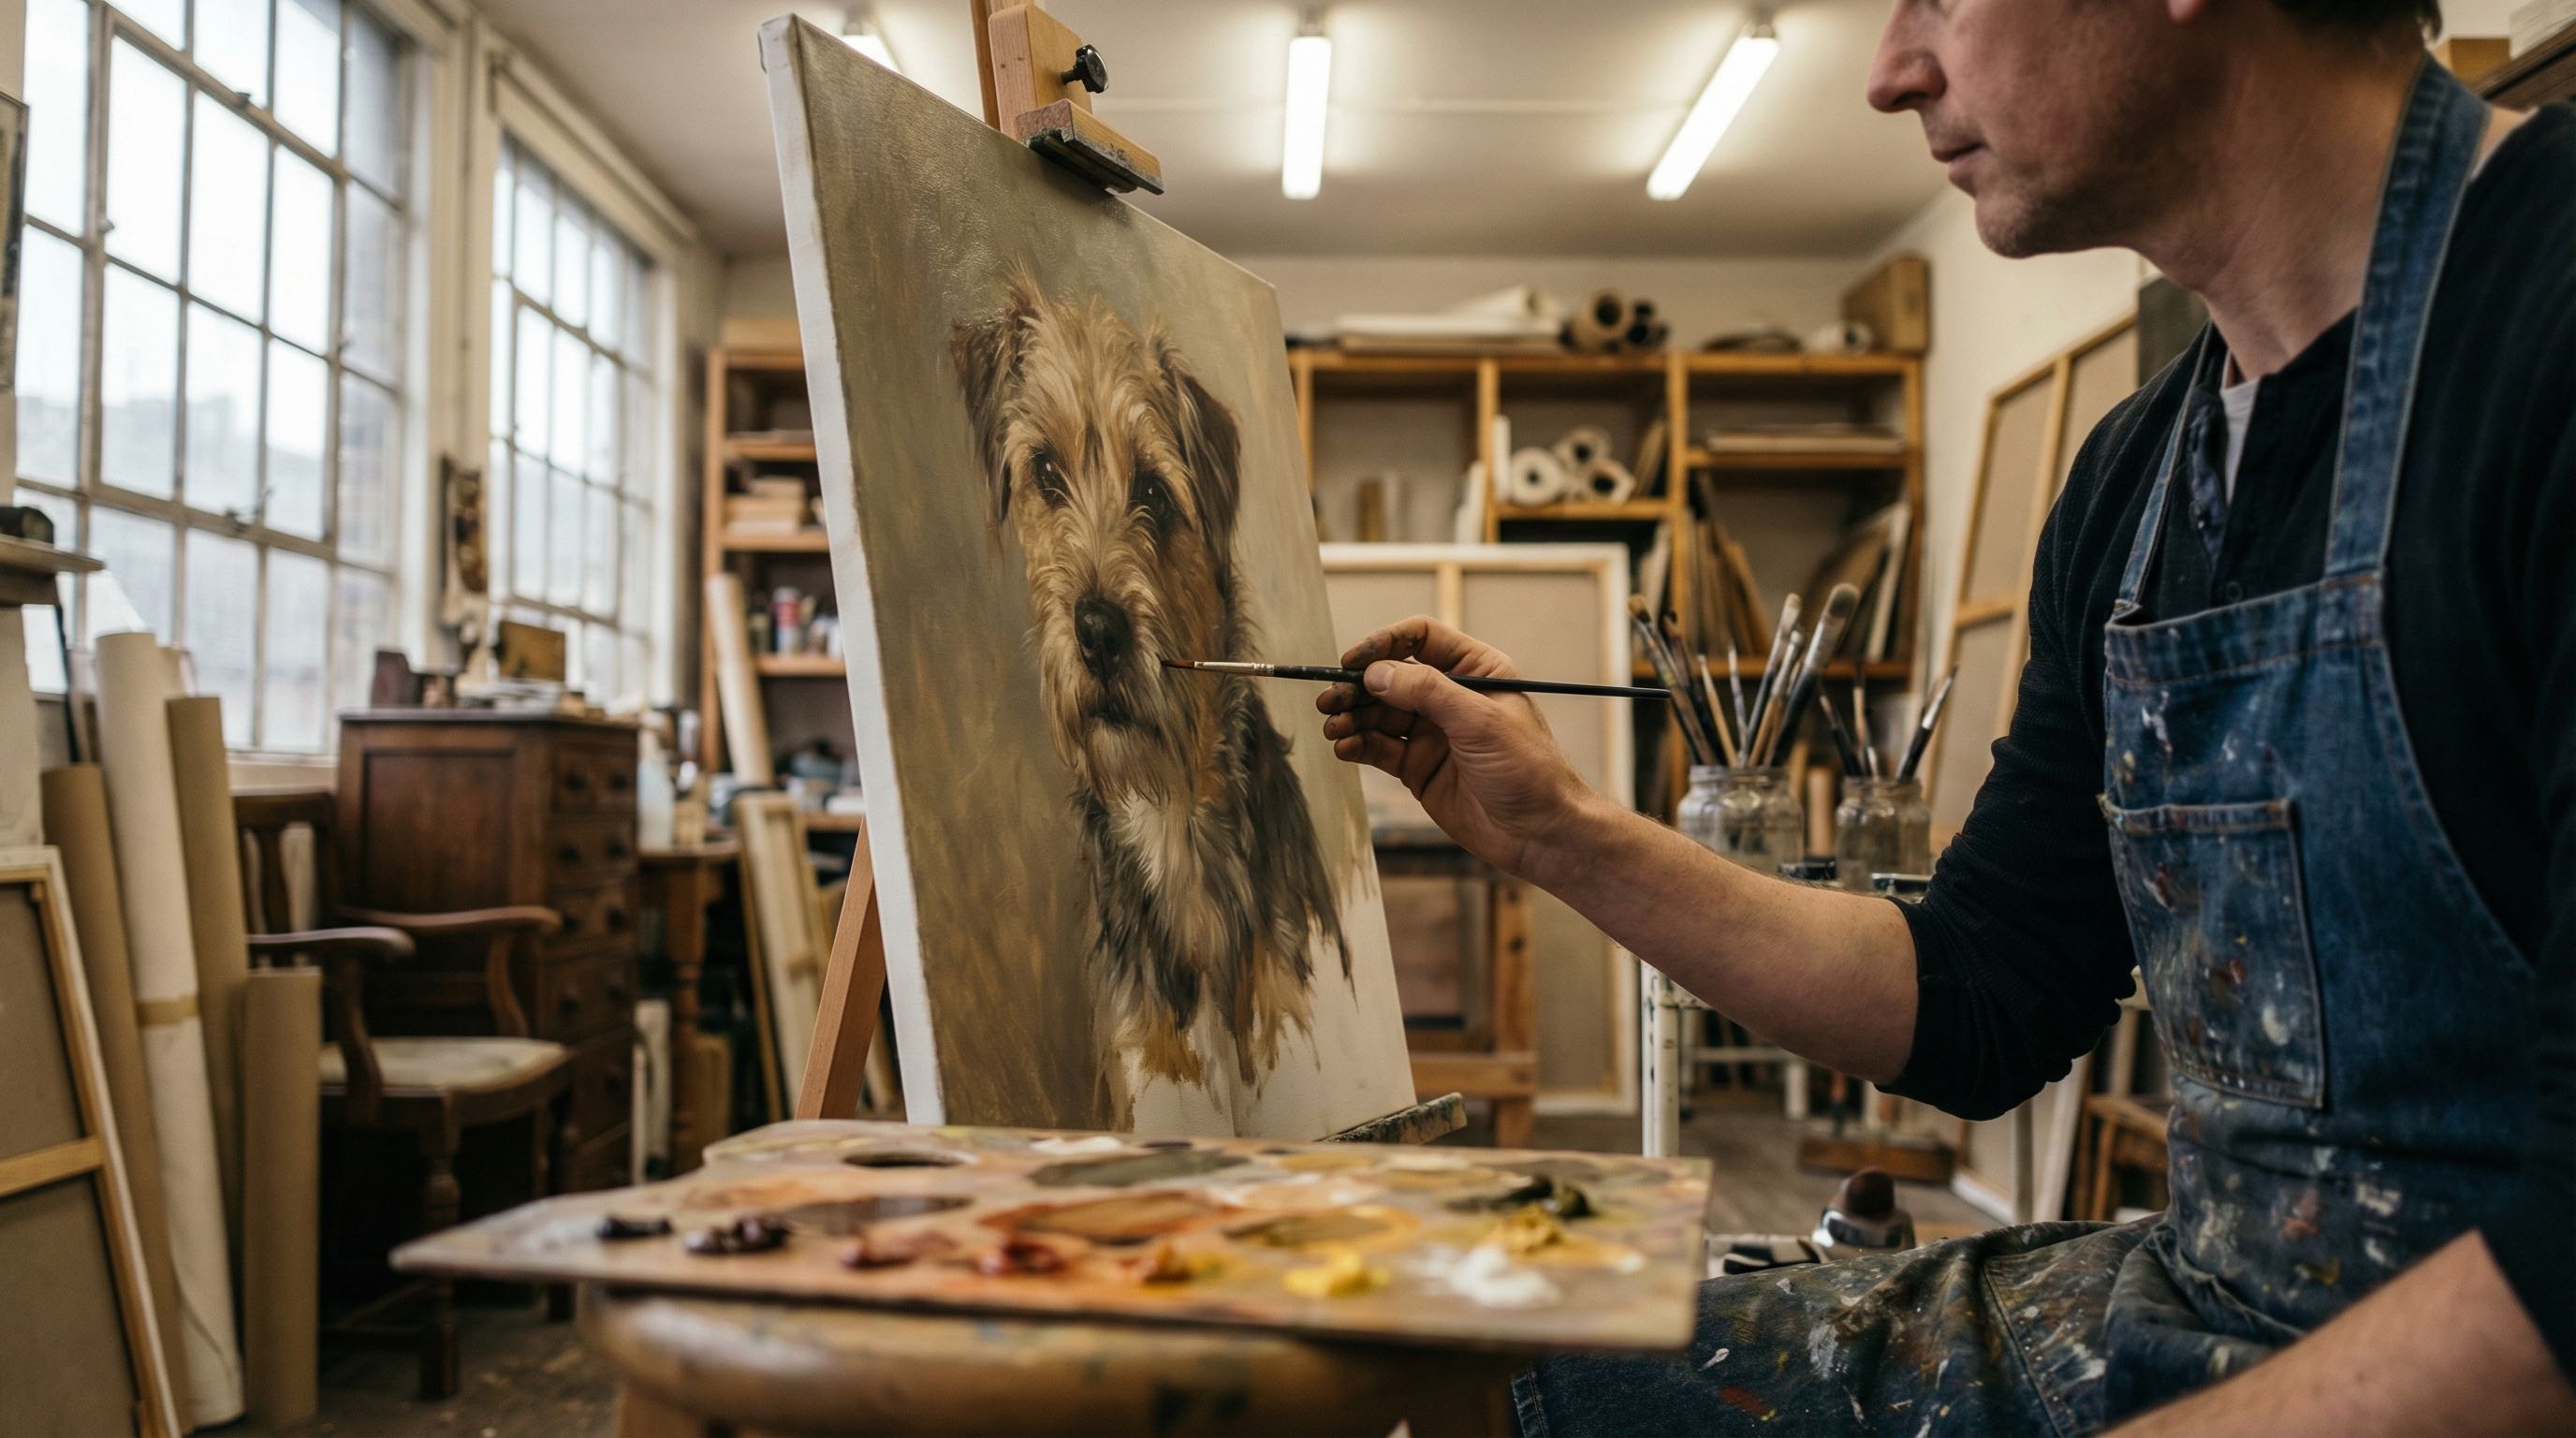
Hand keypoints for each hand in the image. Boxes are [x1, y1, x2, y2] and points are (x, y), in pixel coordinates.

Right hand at [1317, 615, 1596, 878]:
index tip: (1354, 661)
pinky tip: (1344, 747)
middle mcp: (1450, 697)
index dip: (1384, 644)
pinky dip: (1357, 744)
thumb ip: (1427, 692)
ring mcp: (1432, 733)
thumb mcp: (1480, 721)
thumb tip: (1377, 673)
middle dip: (1357, 686)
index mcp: (1476, 672)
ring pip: (1378, 714)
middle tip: (1330, 699)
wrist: (1540, 833)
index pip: (1421, 639)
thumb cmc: (1528, 770)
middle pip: (1391, 677)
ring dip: (1351, 717)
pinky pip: (1379, 748)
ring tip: (1332, 727)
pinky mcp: (1418, 767)